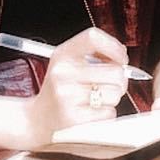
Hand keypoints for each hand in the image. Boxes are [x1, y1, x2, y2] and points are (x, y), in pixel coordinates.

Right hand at [23, 27, 127, 146]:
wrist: (36, 121)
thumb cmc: (59, 90)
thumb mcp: (67, 63)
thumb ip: (94, 54)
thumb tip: (122, 57)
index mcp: (62, 55)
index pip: (93, 37)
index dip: (113, 46)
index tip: (121, 58)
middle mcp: (62, 73)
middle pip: (115, 71)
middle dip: (119, 80)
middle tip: (107, 84)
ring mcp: (67, 96)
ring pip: (115, 93)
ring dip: (111, 98)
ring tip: (95, 99)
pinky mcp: (74, 119)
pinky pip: (108, 113)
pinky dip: (105, 114)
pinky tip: (90, 112)